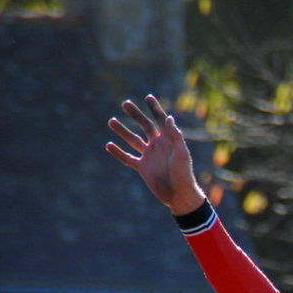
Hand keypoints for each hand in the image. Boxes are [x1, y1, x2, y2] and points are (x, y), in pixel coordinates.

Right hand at [107, 95, 205, 215]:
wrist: (179, 195)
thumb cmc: (184, 174)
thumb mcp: (181, 153)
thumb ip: (175, 136)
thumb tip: (168, 117)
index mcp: (168, 140)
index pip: (161, 120)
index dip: (155, 108)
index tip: (148, 97)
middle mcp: (158, 145)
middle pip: (144, 126)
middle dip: (135, 115)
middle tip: (125, 103)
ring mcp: (149, 156)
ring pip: (133, 140)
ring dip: (123, 131)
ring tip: (111, 121)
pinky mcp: (143, 168)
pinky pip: (128, 158)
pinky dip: (118, 152)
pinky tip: (109, 145)